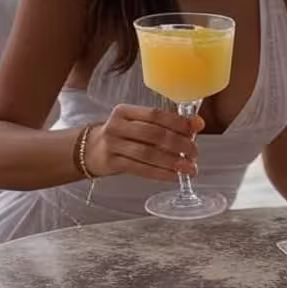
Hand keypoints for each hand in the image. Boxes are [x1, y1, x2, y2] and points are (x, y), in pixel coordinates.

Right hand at [84, 105, 204, 180]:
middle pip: (154, 134)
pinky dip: (160, 173)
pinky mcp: (112, 163)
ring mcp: (113, 145)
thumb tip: (197, 124)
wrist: (89, 150)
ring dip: (172, 161)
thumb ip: (164, 124)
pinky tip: (174, 176)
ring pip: (148, 154)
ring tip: (189, 168)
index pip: (155, 115)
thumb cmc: (122, 135)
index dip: (178, 122)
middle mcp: (117, 126)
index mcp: (125, 111)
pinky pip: (141, 169)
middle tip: (194, 151)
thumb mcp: (138, 124)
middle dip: (179, 143)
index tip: (197, 128)